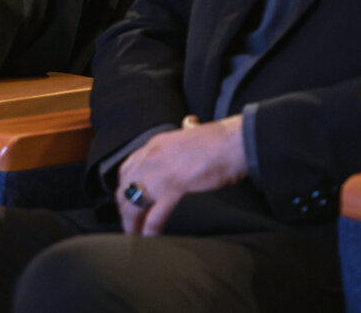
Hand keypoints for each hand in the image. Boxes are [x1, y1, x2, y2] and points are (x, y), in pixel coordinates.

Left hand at [115, 114, 247, 235]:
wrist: (236, 141)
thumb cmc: (220, 139)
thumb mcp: (193, 131)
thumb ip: (186, 131)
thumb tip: (189, 124)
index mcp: (154, 145)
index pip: (127, 170)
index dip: (124, 189)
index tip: (127, 203)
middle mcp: (151, 157)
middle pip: (126, 189)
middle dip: (124, 211)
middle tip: (129, 226)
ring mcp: (161, 171)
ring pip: (135, 203)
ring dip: (132, 223)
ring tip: (135, 237)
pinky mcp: (175, 186)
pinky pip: (155, 214)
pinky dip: (149, 229)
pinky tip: (150, 238)